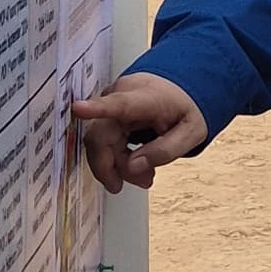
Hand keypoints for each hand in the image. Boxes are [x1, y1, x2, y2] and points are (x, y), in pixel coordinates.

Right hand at [70, 72, 207, 192]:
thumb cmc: (186, 108)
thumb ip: (166, 150)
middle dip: (114, 167)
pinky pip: (103, 140)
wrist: (181, 89)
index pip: (118, 104)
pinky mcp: (106, 113)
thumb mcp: (192, 132)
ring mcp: (110, 103)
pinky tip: (136, 164)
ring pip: (99, 142)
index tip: (78, 109)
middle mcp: (121, 96)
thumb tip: (132, 167)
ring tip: (145, 176)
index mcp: (146, 97)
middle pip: (101, 136)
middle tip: (142, 182)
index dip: (96, 109)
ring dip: (117, 165)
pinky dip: (117, 157)